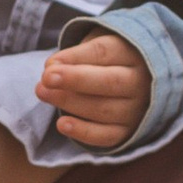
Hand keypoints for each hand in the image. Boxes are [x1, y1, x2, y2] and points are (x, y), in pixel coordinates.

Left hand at [37, 31, 152, 149]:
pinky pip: (106, 136)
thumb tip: (51, 68)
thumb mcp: (96, 46)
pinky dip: (83, 132)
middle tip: (46, 78)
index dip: (75, 57)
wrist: (133, 85)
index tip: (49, 63)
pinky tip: (61, 124)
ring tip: (42, 92)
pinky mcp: (128, 132)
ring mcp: (136, 110)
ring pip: (104, 109)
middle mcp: (140, 83)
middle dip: (75, 79)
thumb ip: (76, 55)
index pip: (105, 52)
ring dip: (70, 102)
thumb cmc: (107, 60)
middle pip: (110, 81)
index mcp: (133, 54)